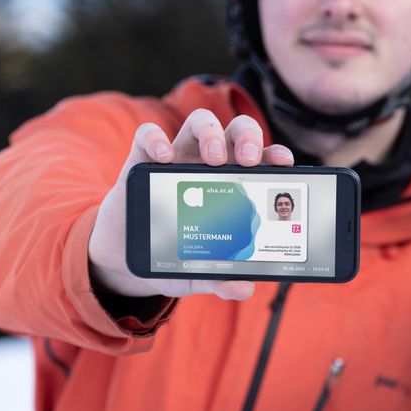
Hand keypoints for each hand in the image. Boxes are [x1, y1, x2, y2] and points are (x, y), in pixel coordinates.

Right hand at [88, 109, 295, 300]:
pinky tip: (164, 156)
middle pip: (236, 131)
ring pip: (200, 122)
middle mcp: (210, 163)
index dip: (275, 154)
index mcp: (234, 184)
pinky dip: (157, 138)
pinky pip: (147, 134)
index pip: (261, 158)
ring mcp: (177, 158)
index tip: (284, 163)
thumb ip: (221, 278)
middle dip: (248, 138)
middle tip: (248, 162)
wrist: (126, 258)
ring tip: (214, 159)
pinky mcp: (141, 161)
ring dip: (211, 133)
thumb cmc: (174, 255)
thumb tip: (244, 288)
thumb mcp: (199, 271)